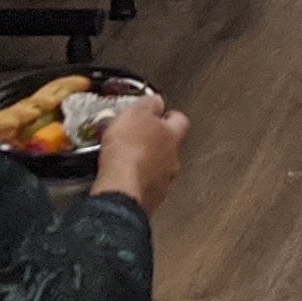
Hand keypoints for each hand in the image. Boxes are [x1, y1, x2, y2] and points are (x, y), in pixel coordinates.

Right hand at [90, 93, 187, 214]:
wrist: (121, 191)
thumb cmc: (129, 152)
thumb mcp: (136, 114)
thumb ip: (149, 105)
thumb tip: (156, 100)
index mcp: (172, 136)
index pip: (180, 120)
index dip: (169, 116)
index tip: (159, 114)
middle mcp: (173, 159)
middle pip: (170, 146)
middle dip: (156, 143)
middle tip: (138, 138)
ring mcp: (163, 182)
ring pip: (159, 169)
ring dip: (147, 165)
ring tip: (127, 162)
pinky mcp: (151, 200)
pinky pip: (147, 188)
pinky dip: (138, 184)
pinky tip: (124, 180)